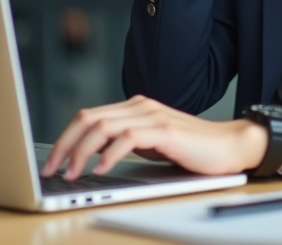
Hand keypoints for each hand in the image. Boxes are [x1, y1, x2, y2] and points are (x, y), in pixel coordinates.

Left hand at [40, 95, 270, 179]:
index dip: (66, 138)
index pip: (89, 116)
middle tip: (52, 170)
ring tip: (72, 174)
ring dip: (81, 152)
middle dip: (65, 144)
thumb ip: (124, 143)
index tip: (52, 162)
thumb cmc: (192, 150)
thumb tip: (90, 155)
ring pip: (103, 126)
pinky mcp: (165, 130)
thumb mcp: (150, 145)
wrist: (230, 146)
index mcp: (134, 107)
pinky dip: (109, 154)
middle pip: (89, 118)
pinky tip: (100, 170)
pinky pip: (127, 137)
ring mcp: (152, 116)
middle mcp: (140, 106)